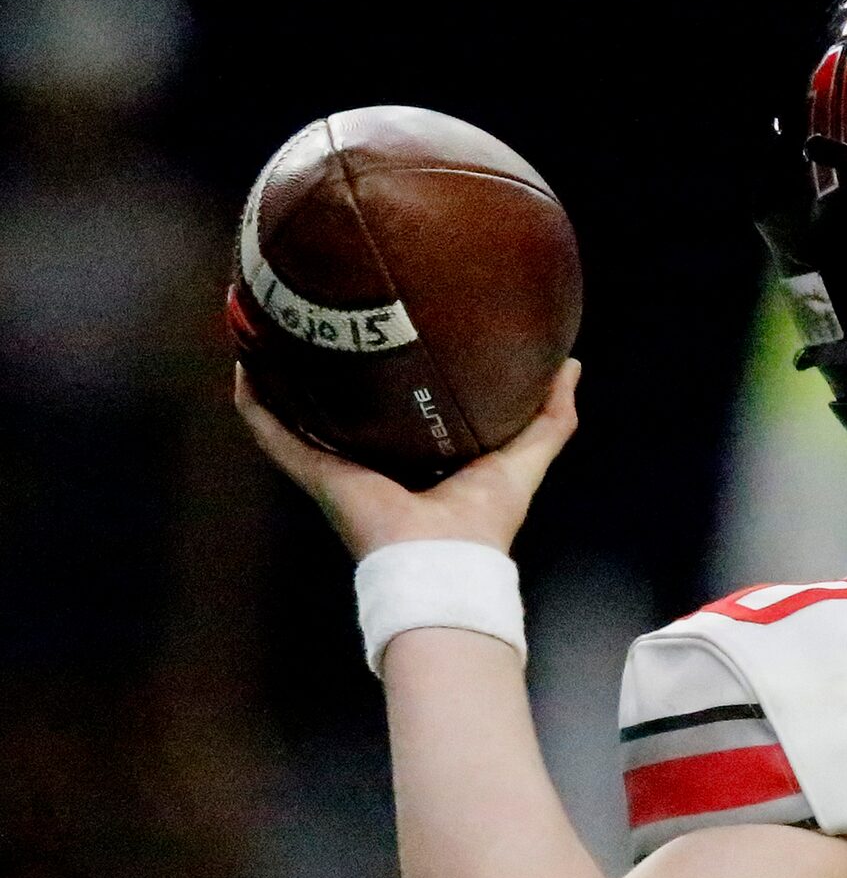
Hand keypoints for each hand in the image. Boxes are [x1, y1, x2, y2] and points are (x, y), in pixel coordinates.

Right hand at [234, 360, 580, 559]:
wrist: (443, 560)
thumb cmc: (485, 520)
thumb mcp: (525, 458)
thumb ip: (550, 418)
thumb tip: (570, 366)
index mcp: (420, 459)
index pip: (403, 408)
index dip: (398, 372)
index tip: (393, 328)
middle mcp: (375, 461)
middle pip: (347, 407)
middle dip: (334, 367)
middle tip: (325, 317)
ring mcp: (339, 467)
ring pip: (301, 415)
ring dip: (284, 377)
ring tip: (273, 328)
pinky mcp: (315, 474)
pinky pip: (275, 434)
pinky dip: (257, 404)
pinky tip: (245, 366)